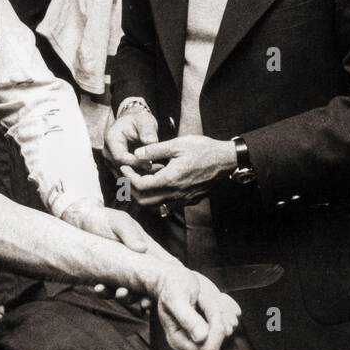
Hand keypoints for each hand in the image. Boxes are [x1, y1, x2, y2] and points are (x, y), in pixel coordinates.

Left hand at [61, 199, 178, 306]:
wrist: (80, 222)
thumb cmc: (104, 219)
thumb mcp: (119, 221)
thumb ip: (130, 233)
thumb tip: (142, 248)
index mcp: (147, 251)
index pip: (166, 267)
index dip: (172, 282)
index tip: (172, 293)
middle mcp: (138, 265)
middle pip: (150, 286)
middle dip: (148, 297)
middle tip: (143, 302)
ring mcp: (122, 273)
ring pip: (130, 292)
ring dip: (126, 297)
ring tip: (119, 293)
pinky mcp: (106, 278)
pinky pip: (108, 290)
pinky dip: (105, 293)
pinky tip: (98, 288)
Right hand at [103, 104, 158, 175]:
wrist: (133, 123)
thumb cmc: (139, 121)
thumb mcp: (145, 121)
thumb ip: (148, 131)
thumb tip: (151, 142)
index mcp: (111, 139)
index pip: (120, 157)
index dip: (135, 162)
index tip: (150, 163)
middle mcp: (107, 151)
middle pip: (121, 168)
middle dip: (139, 170)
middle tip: (158, 169)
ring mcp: (110, 160)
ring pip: (124, 174)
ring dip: (140, 175)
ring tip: (158, 169)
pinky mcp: (116, 166)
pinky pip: (126, 175)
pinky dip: (139, 175)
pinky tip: (153, 171)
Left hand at [122, 136, 237, 206]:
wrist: (225, 160)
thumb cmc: (203, 149)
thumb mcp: (177, 144)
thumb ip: (155, 150)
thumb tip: (136, 154)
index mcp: (170, 179)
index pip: (141, 186)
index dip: (128, 177)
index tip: (124, 167)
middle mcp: (175, 194)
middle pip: (144, 200)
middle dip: (131, 189)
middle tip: (127, 175)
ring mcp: (182, 199)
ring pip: (154, 205)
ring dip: (143, 194)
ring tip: (140, 178)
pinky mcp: (189, 200)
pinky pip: (166, 205)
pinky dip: (156, 197)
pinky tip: (157, 183)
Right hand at [154, 267, 240, 349]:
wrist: (176, 277)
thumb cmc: (171, 287)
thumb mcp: (175, 298)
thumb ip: (187, 318)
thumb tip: (201, 338)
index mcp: (180, 343)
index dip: (214, 329)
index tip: (206, 305)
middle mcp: (196, 343)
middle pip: (222, 337)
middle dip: (217, 314)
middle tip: (202, 297)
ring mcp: (209, 334)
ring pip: (230, 326)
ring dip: (220, 306)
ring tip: (204, 297)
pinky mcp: (219, 323)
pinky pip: (234, 317)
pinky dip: (227, 304)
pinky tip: (213, 298)